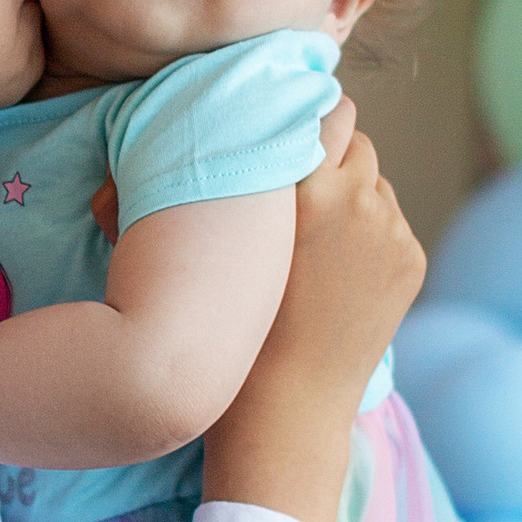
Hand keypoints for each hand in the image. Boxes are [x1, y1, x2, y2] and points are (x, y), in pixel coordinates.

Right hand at [201, 105, 422, 521]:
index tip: (283, 130)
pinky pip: (391, 223)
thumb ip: (172, 203)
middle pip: (355, 139)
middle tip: (295, 186)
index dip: (303, 117)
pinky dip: (370, 233)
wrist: (287, 410)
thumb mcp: (197, 259)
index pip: (324, 111)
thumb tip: (112, 181)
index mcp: (304, 188)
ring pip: (376, 182)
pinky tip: (337, 269)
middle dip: (329, 156)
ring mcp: (392, 232)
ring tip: (314, 234)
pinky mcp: (410, 261)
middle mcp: (358, 200)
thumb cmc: (227, 335)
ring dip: (351, 194)